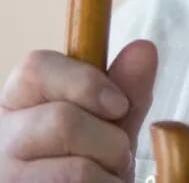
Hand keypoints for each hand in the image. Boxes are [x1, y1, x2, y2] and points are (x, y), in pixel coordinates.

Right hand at [0, 40, 156, 181]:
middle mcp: (2, 135)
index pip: (36, 68)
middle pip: (60, 120)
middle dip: (109, 139)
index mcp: (20, 99)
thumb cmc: (93, 155)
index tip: (119, 105)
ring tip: (109, 173)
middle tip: (121, 153)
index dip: (85, 83)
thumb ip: (127, 86)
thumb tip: (143, 49)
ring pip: (74, 168)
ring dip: (108, 171)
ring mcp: (5, 175)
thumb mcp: (112, 119)